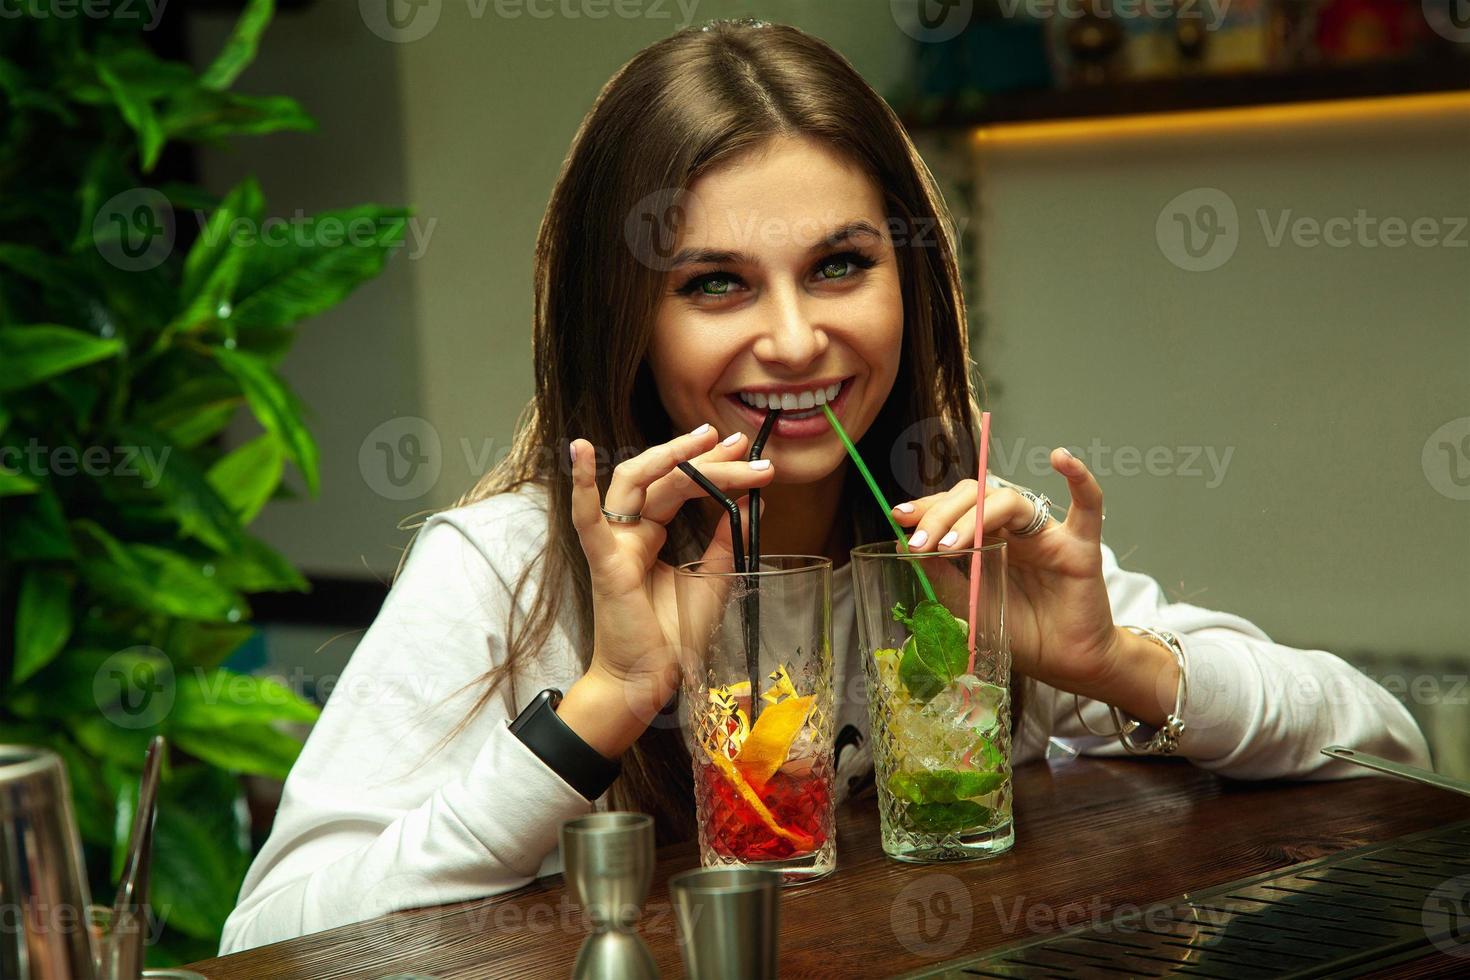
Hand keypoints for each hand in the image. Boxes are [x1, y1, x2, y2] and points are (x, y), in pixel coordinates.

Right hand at [558, 424, 774, 756]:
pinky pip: (588, 520)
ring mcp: (615, 544)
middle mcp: (630, 533)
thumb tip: (751, 501)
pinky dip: (582, 485)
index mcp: (651, 536)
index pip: (681, 487)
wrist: (650, 682)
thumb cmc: (674, 637)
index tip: (749, 453)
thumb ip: (727, 539)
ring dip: (668, 456)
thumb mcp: (713, 578)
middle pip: (665, 479)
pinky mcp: (606, 564)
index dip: (714, 467)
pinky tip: (581, 450)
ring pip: (635, 483)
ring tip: (704, 438)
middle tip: (740, 442)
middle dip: (702, 457)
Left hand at [891, 448, 1125, 695]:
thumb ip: (938, 573)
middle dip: (942, 513)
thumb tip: (900, 542)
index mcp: (989, 537)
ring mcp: (1048, 533)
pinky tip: (1062, 459)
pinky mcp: (1081, 547)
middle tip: (919, 541)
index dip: (928, 507)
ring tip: (951, 546)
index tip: (898, 516)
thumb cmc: (1019, 632)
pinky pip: (1088, 506)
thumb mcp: (966, 603)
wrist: (1061, 663)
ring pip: (1010, 501)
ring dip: (975, 516)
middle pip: (977, 497)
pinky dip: (1079, 479)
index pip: (956, 505)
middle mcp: (1015, 528)